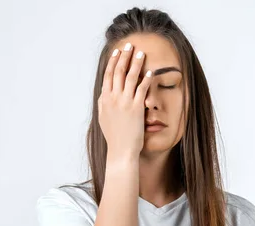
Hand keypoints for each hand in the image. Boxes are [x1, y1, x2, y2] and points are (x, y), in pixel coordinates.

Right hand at [98, 43, 152, 157]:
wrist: (121, 150)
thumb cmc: (114, 137)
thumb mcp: (104, 118)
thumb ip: (104, 104)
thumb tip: (104, 94)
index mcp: (104, 99)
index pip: (108, 75)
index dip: (113, 62)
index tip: (117, 52)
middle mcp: (113, 98)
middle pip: (119, 72)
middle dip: (124, 56)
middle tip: (129, 45)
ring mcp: (124, 102)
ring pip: (130, 77)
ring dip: (136, 63)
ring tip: (141, 53)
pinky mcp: (136, 108)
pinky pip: (142, 89)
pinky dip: (146, 79)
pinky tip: (150, 72)